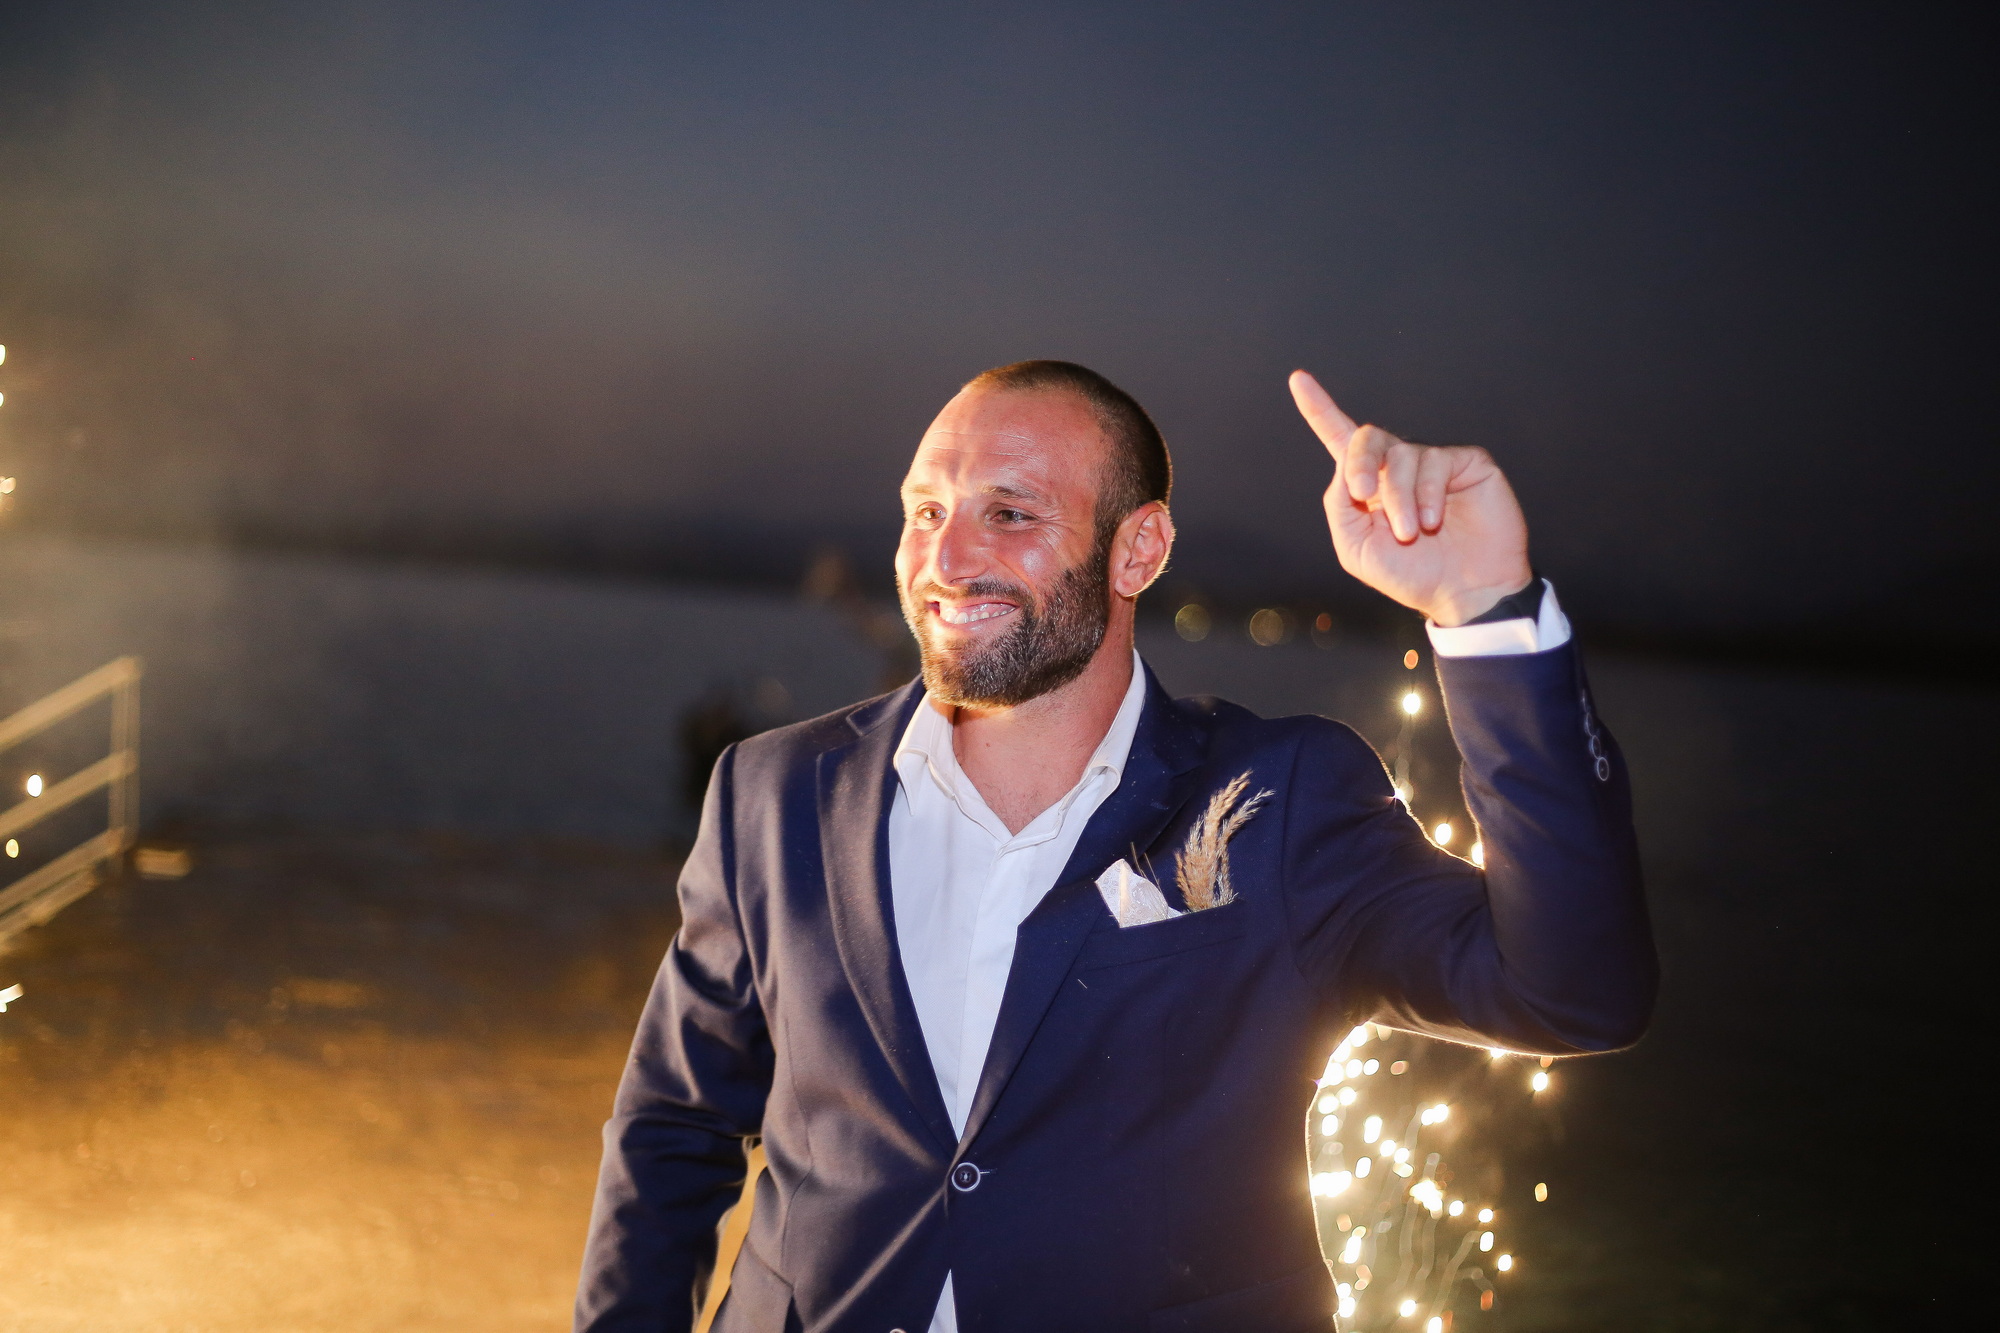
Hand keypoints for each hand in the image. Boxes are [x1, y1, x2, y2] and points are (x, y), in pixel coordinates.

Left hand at [1289, 370, 1532, 626]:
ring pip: (1401, 456)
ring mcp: (1432, 462)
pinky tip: (1434, 521)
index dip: (1319, 409)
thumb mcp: (1357, 548)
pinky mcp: (1466, 462)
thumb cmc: (1410, 575)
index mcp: (1367, 485)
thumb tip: (1345, 466)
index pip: (1340, 439)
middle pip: (1367, 438)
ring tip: (1412, 531)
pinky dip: (1429, 494)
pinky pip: (1437, 461)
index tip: (1298, 380)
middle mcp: (1398, 467)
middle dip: (1360, 463)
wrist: (1464, 594)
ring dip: (1400, 498)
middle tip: (1364, 495)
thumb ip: (1339, 505)